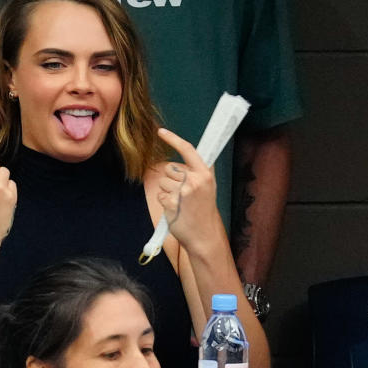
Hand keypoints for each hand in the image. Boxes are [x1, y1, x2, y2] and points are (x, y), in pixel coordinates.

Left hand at [155, 128, 223, 248]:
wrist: (204, 235)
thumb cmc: (203, 210)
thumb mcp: (208, 187)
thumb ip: (196, 172)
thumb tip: (182, 157)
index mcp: (204, 174)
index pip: (188, 150)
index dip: (173, 139)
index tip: (161, 131)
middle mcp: (194, 180)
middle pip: (169, 168)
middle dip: (172, 179)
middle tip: (184, 194)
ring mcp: (182, 192)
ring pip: (162, 182)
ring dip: (167, 191)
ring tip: (180, 202)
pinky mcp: (170, 203)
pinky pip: (159, 195)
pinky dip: (164, 201)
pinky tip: (175, 209)